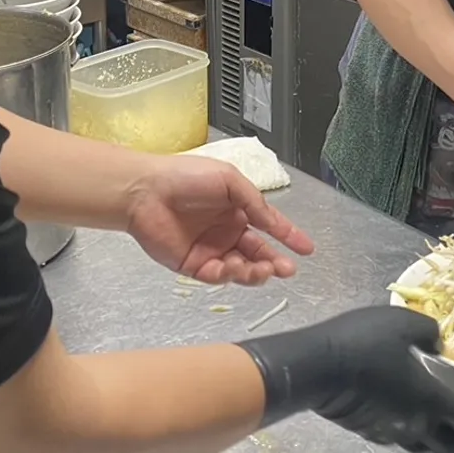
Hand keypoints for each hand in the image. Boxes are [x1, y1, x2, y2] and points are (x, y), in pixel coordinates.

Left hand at [124, 156, 314, 285]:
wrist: (146, 191)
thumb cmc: (185, 177)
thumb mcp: (230, 181)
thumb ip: (255, 203)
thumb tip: (274, 223)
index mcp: (237, 209)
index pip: (269, 226)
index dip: (289, 237)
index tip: (307, 248)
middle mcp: (226, 231)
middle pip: (258, 254)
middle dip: (275, 263)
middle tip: (287, 269)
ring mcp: (211, 249)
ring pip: (241, 269)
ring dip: (255, 271)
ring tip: (261, 268)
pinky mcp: (193, 266)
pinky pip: (217, 276)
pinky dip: (228, 275)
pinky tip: (231, 266)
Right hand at [241, 306, 453, 450]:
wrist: (320, 365)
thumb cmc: (367, 340)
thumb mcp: (405, 322)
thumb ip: (429, 332)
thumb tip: (439, 343)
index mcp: (432, 397)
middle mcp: (418, 422)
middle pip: (452, 443)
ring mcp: (393, 430)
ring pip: (426, 445)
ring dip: (443, 443)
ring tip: (451, 437)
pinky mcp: (372, 430)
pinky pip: (402, 436)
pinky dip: (415, 433)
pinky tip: (411, 422)